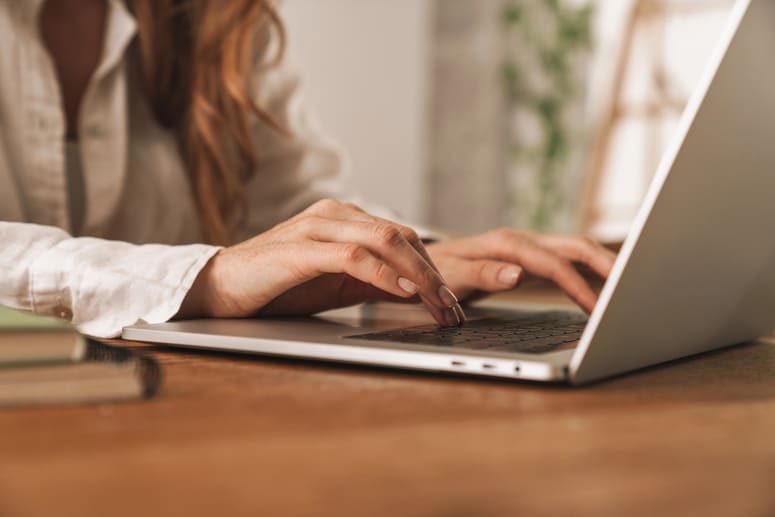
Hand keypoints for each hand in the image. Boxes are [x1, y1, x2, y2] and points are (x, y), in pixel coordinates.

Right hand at [178, 199, 465, 325]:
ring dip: (418, 275)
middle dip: (435, 275)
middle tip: (453, 309)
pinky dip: (383, 273)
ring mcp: (317, 228)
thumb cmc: (277, 287)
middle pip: (402, 237)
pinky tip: (402, 291)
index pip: (404, 238)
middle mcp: (334, 216)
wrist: (220, 288)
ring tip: (438, 304)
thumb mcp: (337, 285)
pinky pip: (352, 256)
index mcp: (344, 221)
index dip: (434, 269)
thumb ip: (374, 282)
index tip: (452, 303)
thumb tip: (417, 293)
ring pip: (385, 240)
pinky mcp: (300, 249)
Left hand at [426, 228, 616, 312]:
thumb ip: (484, 273)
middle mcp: (521, 241)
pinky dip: (588, 272)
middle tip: (633, 290)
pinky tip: (602, 289)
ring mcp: (527, 249)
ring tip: (628, 290)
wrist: (421, 264)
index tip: (598, 309)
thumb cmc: (435, 272)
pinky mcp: (529, 259)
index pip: (553, 264)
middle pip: (575, 246)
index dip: (578, 285)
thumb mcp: (453, 275)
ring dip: (602, 267)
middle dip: (606, 266)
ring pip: (576, 251)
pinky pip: (566, 262)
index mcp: (506, 243)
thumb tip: (517, 274)